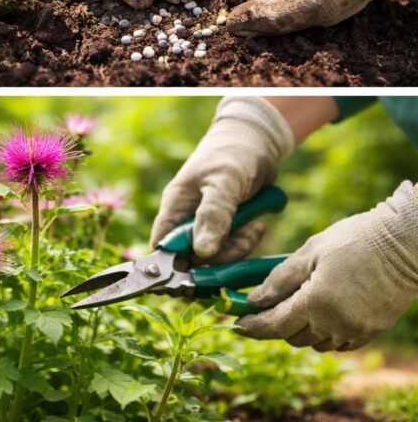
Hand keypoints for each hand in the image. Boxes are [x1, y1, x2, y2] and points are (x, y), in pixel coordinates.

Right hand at [149, 97, 293, 260]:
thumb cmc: (232, 156)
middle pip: (192, 258)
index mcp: (174, 208)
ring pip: (216, 257)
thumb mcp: (223, 182)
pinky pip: (233, 249)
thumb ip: (212, 216)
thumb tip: (201, 252)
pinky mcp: (227, 229)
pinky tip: (257, 225)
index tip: (194, 278)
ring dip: (237, 249)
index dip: (172, 266)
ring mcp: (207, 226)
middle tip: (241, 239)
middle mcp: (186, 220)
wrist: (258, 143)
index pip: (162, 247)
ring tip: (253, 227)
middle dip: (219, 256)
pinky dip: (247, 242)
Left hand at [237, 182, 417, 351]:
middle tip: (266, 304)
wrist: (406, 243)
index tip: (236, 324)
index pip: (275, 325)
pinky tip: (323, 310)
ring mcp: (357, 331)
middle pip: (293, 337)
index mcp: (317, 303)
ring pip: (316, 342)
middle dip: (276, 323)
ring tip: (297, 302)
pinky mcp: (373, 331)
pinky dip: (325, 332)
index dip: (252, 327)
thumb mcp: (309, 252)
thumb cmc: (355, 240)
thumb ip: (279, 279)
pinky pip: (339, 342)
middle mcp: (337, 324)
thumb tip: (255, 300)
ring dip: (301, 329)